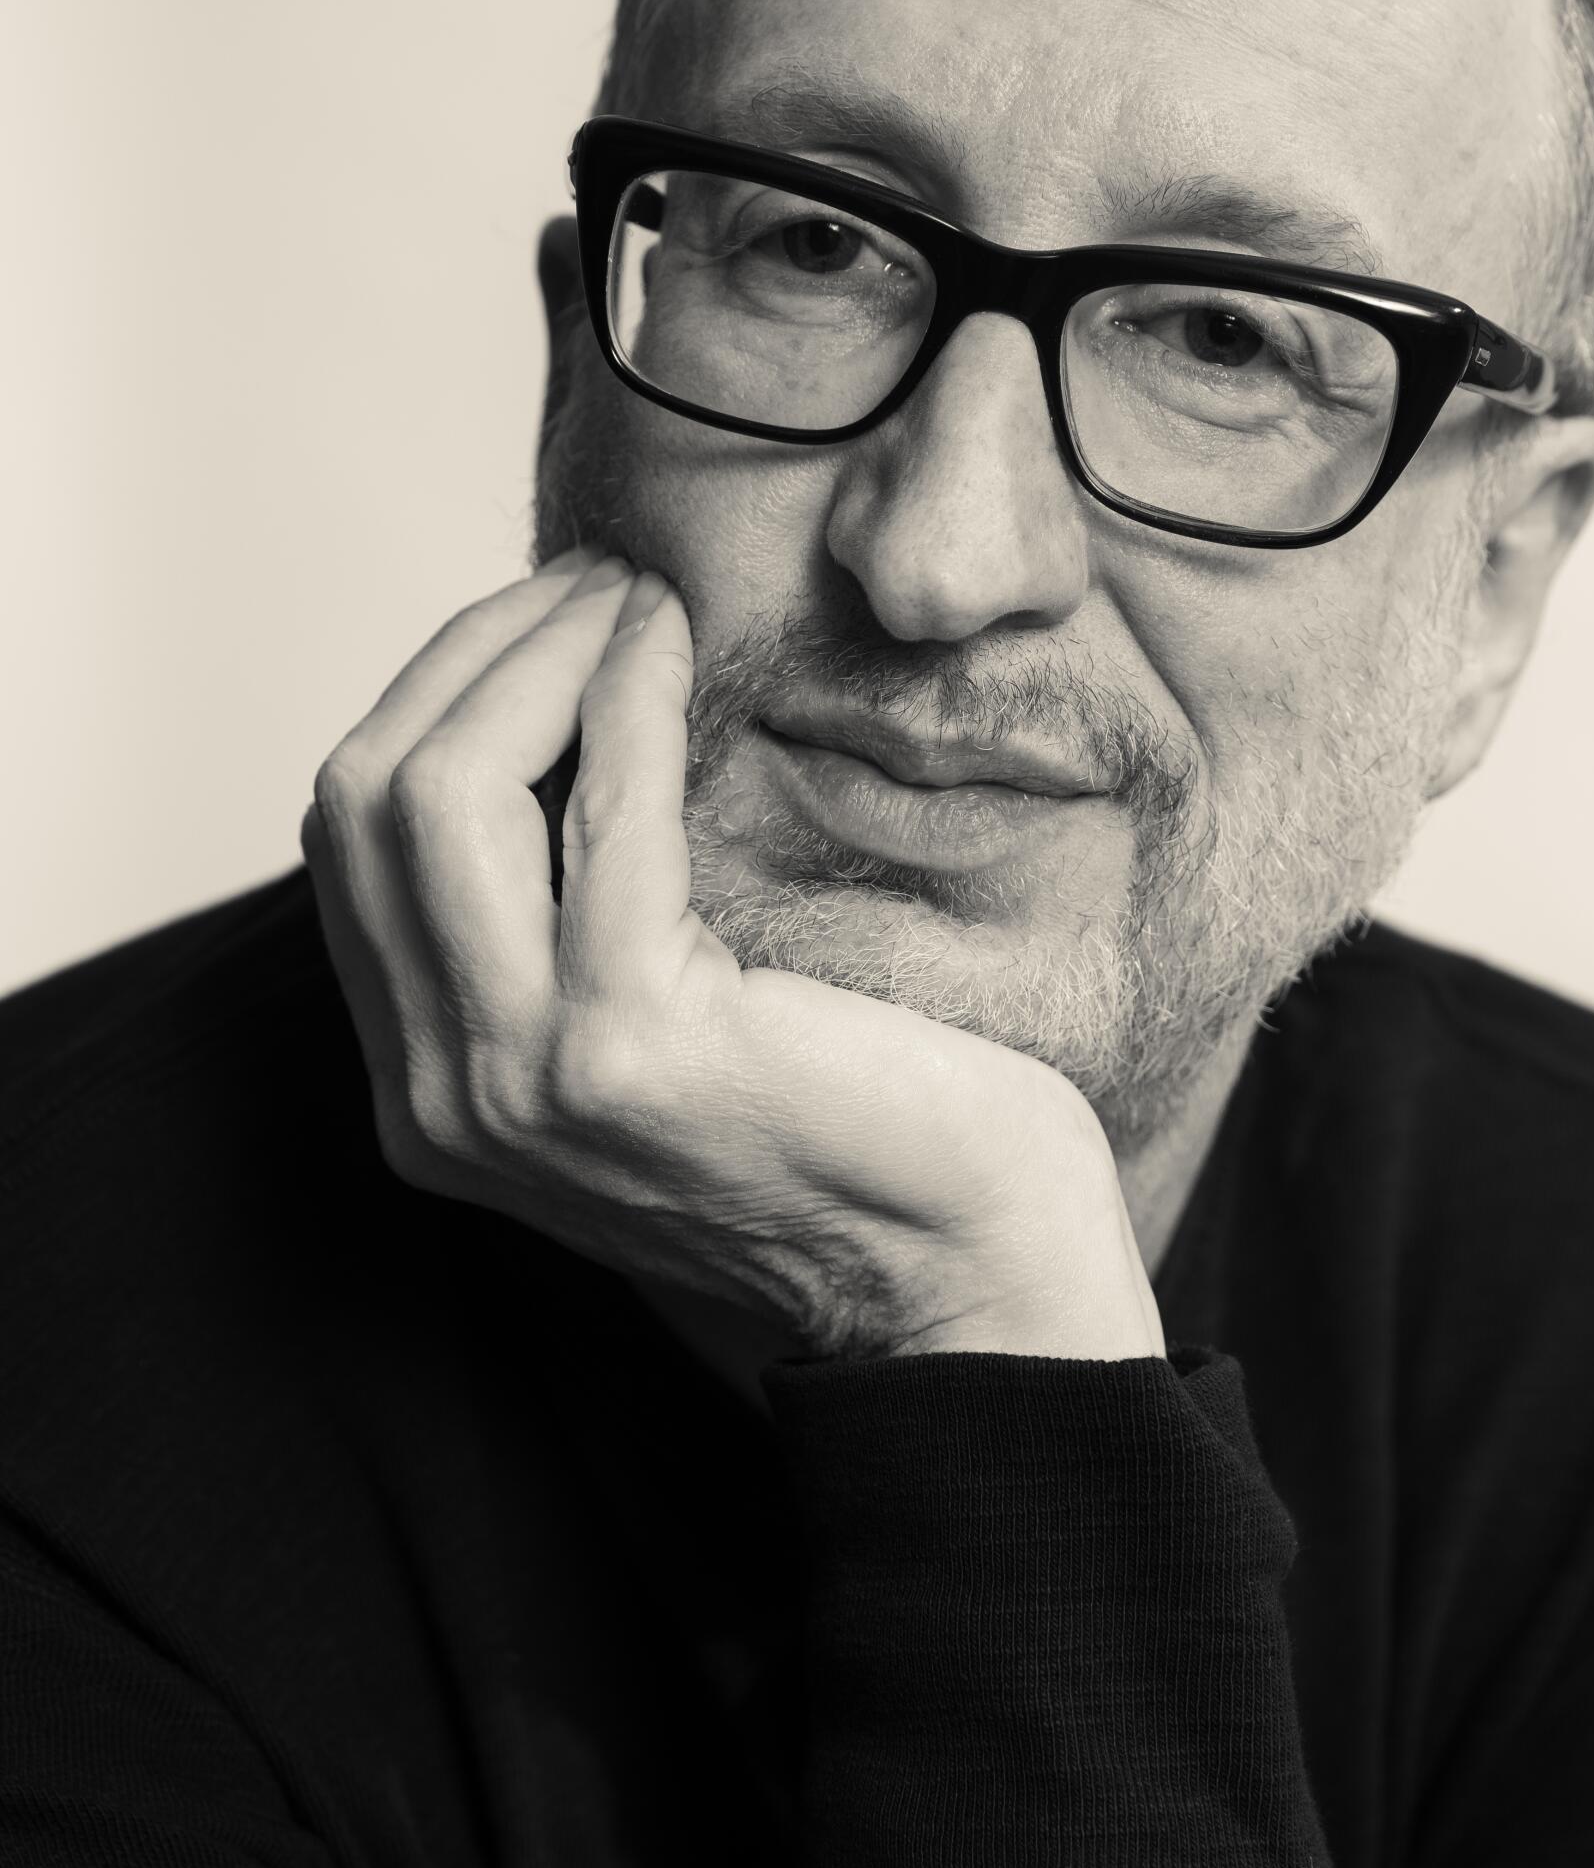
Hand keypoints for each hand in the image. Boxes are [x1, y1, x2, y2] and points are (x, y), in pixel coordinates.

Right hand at [302, 551, 1165, 1364]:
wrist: (961, 1286)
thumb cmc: (847, 1138)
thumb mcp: (651, 1032)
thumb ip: (563, 928)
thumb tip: (551, 719)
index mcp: (436, 1092)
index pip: (358, 843)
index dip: (437, 698)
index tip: (546, 619)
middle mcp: (445, 1099)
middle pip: (366, 800)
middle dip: (471, 655)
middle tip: (591, 581)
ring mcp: (522, 1082)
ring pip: (434, 793)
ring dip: (534, 655)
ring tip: (631, 596)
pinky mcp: (632, 1049)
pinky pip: (598, 815)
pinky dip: (627, 698)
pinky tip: (678, 646)